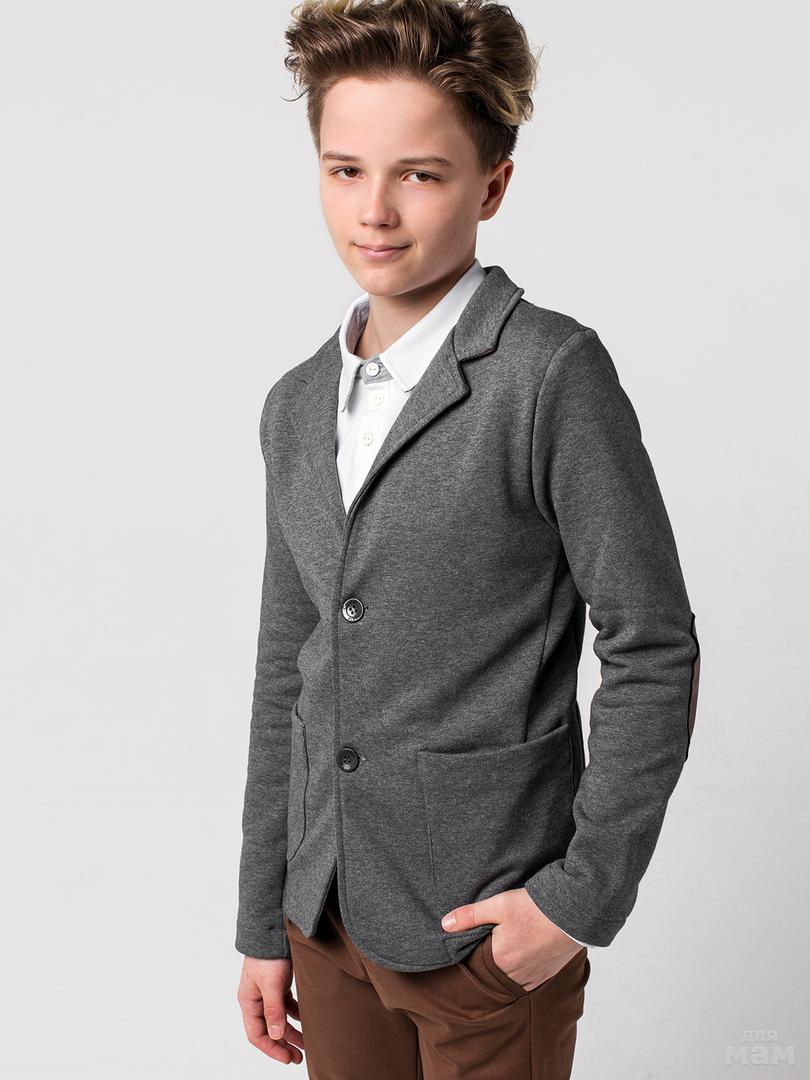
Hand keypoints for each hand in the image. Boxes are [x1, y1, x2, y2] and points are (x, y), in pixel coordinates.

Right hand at [237, 956, 304, 1064]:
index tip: (287, 1058)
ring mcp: (267, 992)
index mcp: (248, 1001)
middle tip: (298, 1057)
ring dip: (291, 1032)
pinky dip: (295, 1015)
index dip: (271, 1049)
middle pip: (268, 1029)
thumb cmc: (268, 954)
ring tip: (306, 1043)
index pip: (257, 1034)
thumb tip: (275, 1035)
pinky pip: (286, 1006)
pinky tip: (306, 1019)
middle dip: (283, 1045)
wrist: (273, 928)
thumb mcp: (271, 983)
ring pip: (279, 1019)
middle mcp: (256, 999)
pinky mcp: (278, 984)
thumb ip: (273, 1009)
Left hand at [441, 887, 583, 991]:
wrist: (574, 912)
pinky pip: (529, 980)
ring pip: (511, 978)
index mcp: (500, 961)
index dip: (472, 954)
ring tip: (505, 948)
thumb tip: (444, 924)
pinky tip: (522, 956)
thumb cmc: (534, 907)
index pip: (476, 964)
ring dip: (506, 968)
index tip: (470, 943)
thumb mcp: (499, 905)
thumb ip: (470, 916)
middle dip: (488, 962)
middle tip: (487, 944)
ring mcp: (534, 977)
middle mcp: (516, 975)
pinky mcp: (549, 974)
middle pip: (493, 974)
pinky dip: (523, 971)